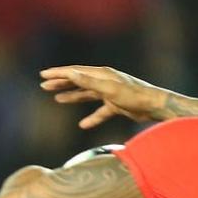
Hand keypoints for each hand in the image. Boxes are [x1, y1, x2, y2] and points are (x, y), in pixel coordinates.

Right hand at [39, 65, 167, 127]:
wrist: (154, 106)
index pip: (75, 72)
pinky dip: (91, 118)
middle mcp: (104, 81)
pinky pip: (99, 112)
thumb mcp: (108, 88)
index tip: (43, 75)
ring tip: (57, 99)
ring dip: (72, 96)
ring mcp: (110, 93)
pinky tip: (83, 125)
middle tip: (45, 85)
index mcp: (101, 74)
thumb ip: (89, 82)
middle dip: (61, 83)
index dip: (58, 73)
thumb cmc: (133, 95)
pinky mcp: (116, 105)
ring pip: (86, 95)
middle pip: (78, 81)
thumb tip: (71, 74)